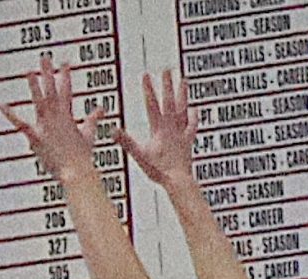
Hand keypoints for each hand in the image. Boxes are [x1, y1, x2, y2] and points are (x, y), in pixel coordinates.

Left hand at [3, 56, 102, 181]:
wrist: (76, 171)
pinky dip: (11, 115)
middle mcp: (57, 118)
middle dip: (49, 73)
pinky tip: (3, 106)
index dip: (65, 76)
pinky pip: (21, 124)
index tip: (64, 62)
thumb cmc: (82, 157)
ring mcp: (46, 127)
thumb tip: (101, 109)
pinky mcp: (37, 137)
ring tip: (29, 72)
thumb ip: (93, 119)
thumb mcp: (89, 134)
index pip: (67, 91)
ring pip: (40, 102)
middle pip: (52, 91)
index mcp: (68, 116)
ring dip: (34, 86)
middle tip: (45, 58)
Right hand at [120, 69, 197, 189]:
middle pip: (170, 101)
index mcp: (159, 128)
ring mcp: (181, 131)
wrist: (178, 179)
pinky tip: (193, 108)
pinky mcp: (188, 139)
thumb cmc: (159, 169)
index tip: (146, 76)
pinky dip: (193, 115)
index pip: (152, 104)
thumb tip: (113, 131)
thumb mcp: (139, 155)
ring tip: (184, 80)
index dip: (148, 89)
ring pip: (183, 107)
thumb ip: (126, 142)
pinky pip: (192, 124)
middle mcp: (172, 126)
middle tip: (167, 71)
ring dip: (183, 93)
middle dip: (167, 85)